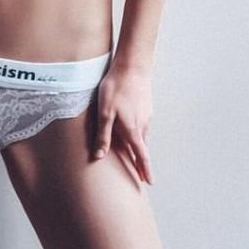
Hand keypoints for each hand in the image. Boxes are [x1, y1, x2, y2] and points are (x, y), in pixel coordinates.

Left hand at [91, 62, 153, 184]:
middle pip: (142, 149)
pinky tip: (133, 132)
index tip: (149, 182)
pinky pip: (142, 126)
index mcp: (133, 130)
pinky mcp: (145, 107)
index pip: (141, 155)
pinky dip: (138, 135)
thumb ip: (103, 135)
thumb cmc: (116, 88)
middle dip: (141, 163)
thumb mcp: (104, 113)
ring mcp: (146, 115)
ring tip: (134, 157)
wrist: (132, 66)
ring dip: (139, 149)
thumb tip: (99, 156)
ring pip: (142, 136)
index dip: (145, 169)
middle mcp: (142, 125)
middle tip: (141, 176)